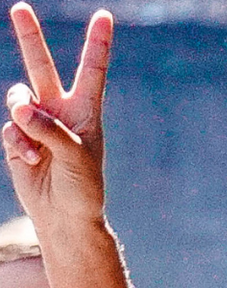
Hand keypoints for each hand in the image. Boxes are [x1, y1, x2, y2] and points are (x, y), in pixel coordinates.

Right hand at [2, 6, 112, 231]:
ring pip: (17, 98)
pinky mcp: (17, 138)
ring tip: (37, 148)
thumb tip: (21, 109)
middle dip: (29, 37)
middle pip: (41, 66)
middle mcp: (59, 111)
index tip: (105, 16)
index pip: (91, 71)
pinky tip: (31, 160)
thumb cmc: (82, 189)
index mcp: (85, 112)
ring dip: (23, 120)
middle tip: (21, 8)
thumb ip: (50, 130)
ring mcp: (36, 123)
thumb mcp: (76, 159)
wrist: (64, 217)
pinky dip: (17, 142)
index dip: (96, 43)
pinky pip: (9, 127)